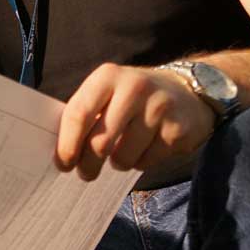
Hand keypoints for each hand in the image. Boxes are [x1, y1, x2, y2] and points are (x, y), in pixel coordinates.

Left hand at [56, 63, 215, 180]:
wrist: (187, 92)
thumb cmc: (133, 97)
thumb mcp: (108, 92)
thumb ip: (85, 114)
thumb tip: (62, 152)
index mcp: (108, 76)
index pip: (79, 114)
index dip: (67, 144)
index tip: (63, 163)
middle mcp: (134, 88)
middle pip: (100, 141)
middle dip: (88, 164)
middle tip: (85, 173)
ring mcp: (159, 109)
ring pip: (124, 157)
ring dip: (117, 163)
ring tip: (120, 154)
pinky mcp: (178, 130)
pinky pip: (147, 162)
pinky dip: (140, 162)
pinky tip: (144, 148)